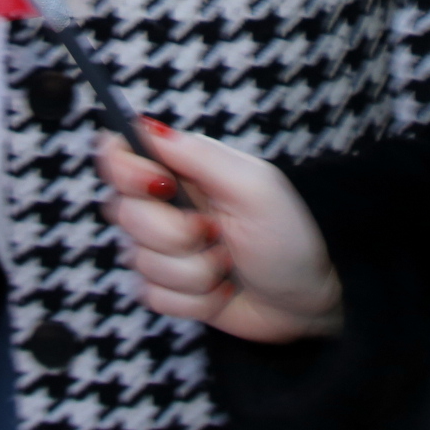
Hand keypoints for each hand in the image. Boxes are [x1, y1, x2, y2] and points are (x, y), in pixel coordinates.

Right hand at [95, 125, 343, 343]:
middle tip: (214, 233)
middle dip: (173, 233)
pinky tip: (220, 291)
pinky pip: (150, 295)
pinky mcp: (168, 288)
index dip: (126, 169)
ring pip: (138, 260)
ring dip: (192, 271)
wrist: (308, 302)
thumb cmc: (289, 237)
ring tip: (227, 264)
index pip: (121, 154)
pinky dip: (192, 300)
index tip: (160, 186)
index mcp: (185, 169)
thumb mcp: (253, 187)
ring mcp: (165, 249)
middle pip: (123, 211)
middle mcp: (168, 205)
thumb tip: (146, 127)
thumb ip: (198, 156)